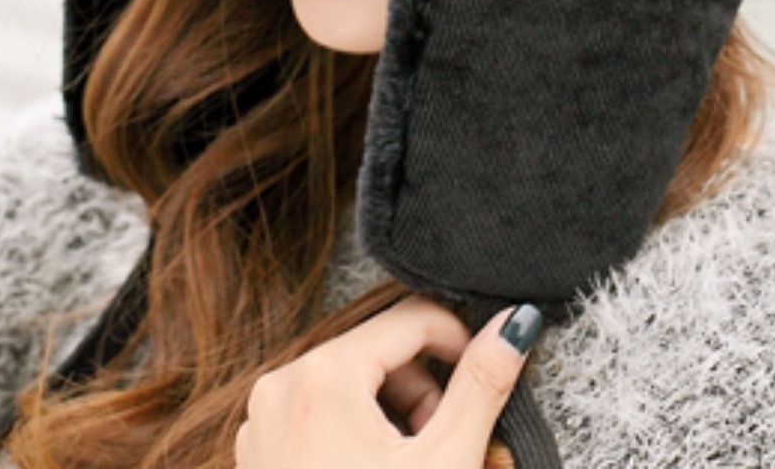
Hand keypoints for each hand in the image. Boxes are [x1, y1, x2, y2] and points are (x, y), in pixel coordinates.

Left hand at [234, 297, 541, 468]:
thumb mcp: (447, 460)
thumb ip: (483, 383)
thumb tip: (514, 323)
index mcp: (324, 375)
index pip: (410, 320)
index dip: (458, 341)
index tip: (484, 375)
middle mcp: (283, 383)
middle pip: (377, 351)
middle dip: (422, 390)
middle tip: (444, 441)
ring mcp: (264, 417)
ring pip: (348, 380)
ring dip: (392, 410)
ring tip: (415, 462)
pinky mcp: (260, 448)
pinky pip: (318, 410)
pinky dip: (355, 428)